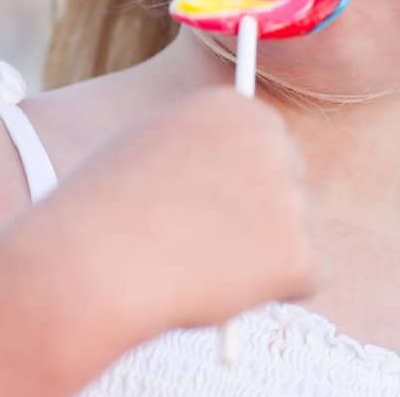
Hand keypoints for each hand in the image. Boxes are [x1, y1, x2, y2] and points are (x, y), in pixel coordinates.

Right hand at [46, 85, 321, 335]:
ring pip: (294, 232)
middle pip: (291, 179)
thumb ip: (200, 147)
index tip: (217, 200)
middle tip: (214, 243)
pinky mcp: (298, 255)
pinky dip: (269, 293)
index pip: (266, 138)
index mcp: (235, 106)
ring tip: (195, 264)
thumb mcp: (150, 146)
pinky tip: (216, 288)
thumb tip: (233, 171)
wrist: (96, 263)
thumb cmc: (104, 207)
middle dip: (263, 212)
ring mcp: (289, 197)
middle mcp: (272, 141)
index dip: (240, 176)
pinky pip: (302, 278)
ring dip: (261, 255)